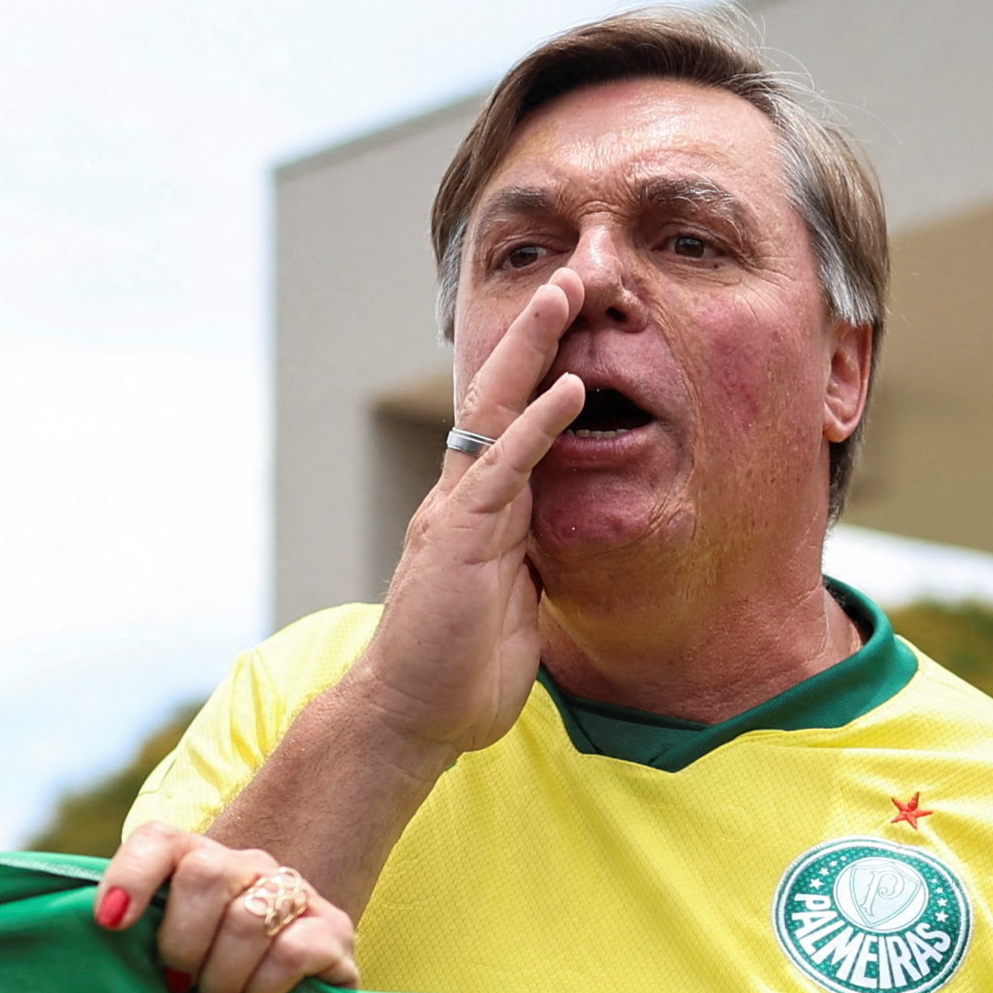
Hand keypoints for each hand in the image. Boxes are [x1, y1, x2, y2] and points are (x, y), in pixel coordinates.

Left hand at [92, 832, 360, 992]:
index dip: (130, 876)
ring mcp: (295, 892)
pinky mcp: (334, 931)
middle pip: (206, 874)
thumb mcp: (165, 953)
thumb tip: (89, 937)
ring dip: (221, 975)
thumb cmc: (209, 978)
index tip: (108, 923)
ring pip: (247, 919)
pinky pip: (293, 950)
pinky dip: (264, 986)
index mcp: (196, 859)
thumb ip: (129, 937)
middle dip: (182, 942)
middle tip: (177, 984)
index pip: (159, 841)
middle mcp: (248, 865)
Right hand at [347, 263, 589, 757]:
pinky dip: (538, 426)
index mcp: (482, 507)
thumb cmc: (462, 666)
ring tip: (567, 294)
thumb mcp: (516, 597)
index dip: (543, 365)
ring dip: (533, 349)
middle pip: (499, 392)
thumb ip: (533, 555)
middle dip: (535, 331)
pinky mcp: (461, 539)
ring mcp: (459, 512)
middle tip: (573, 274)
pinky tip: (571, 388)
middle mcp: (464, 495)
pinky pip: (504, 470)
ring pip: (495, 410)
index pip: (513, 417)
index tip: (579, 317)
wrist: (414, 717)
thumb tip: (564, 534)